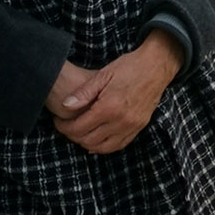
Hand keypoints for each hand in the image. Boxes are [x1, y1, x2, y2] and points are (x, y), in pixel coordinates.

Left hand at [48, 33, 182, 155]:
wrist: (156, 66)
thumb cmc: (129, 67)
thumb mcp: (103, 74)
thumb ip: (84, 92)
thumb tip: (65, 106)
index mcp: (109, 106)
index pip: (79, 127)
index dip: (64, 127)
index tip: (58, 121)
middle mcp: (121, 120)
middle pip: (88, 140)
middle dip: (72, 136)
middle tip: (65, 127)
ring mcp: (131, 126)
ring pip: (103, 147)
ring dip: (87, 143)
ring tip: (78, 133)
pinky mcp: (139, 127)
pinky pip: (118, 145)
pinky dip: (104, 146)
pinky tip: (95, 140)